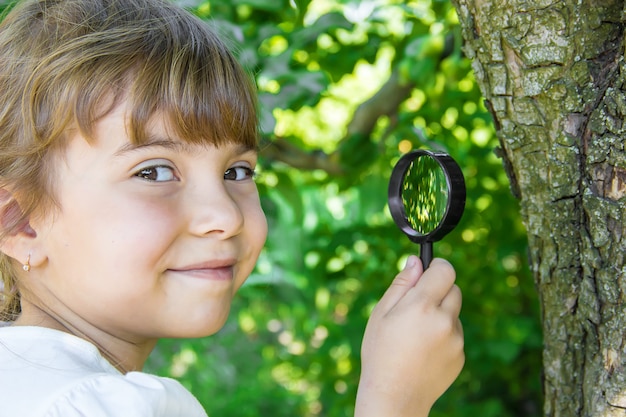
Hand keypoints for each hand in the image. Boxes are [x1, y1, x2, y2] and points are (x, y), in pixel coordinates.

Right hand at [355, 256, 463, 416]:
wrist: (394, 397)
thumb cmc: (380, 353)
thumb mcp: (381, 314)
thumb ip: (401, 285)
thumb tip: (415, 261)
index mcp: (422, 306)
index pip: (445, 270)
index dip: (436, 267)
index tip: (427, 273)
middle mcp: (444, 320)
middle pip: (454, 289)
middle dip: (439, 291)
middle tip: (416, 307)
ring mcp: (456, 340)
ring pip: (454, 313)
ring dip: (441, 315)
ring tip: (416, 336)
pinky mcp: (461, 355)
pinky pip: (455, 334)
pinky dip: (443, 336)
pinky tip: (424, 351)